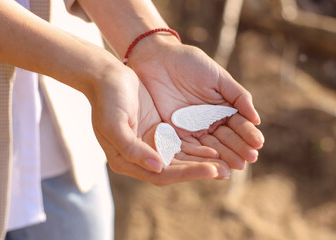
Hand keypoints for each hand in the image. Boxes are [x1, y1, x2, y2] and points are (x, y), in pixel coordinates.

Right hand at [87, 64, 229, 184]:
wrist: (107, 77)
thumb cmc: (107, 99)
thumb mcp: (113, 124)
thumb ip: (131, 149)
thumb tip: (157, 167)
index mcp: (127, 161)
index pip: (163, 175)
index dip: (188, 173)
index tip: (212, 170)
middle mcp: (141, 158)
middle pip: (176, 170)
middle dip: (201, 170)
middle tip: (227, 170)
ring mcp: (151, 145)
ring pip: (182, 158)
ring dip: (203, 161)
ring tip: (228, 162)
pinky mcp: (160, 132)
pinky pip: (182, 143)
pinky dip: (198, 147)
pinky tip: (215, 147)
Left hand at [129, 38, 264, 169]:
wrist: (158, 58)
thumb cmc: (190, 63)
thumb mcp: (218, 77)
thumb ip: (238, 97)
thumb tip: (257, 119)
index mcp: (222, 108)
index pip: (238, 125)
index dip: (248, 134)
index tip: (258, 144)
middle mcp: (209, 122)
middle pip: (226, 139)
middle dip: (239, 149)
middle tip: (250, 159)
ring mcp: (192, 129)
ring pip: (210, 146)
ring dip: (223, 157)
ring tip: (236, 166)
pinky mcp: (174, 133)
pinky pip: (189, 147)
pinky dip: (201, 156)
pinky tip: (212, 163)